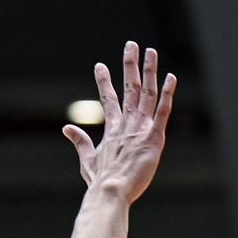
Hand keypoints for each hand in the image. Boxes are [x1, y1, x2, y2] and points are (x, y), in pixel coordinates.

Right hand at [63, 41, 175, 202]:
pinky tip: (171, 77)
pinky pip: (162, 112)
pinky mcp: (153, 138)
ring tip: (150, 51)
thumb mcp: (87, 160)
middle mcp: (126, 125)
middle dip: (129, 65)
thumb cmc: (100, 182)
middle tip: (130, 45)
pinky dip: (167, 94)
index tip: (100, 66)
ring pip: (146, 94)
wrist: (110, 192)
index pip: (108, 99)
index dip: (104, 82)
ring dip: (148, 71)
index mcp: (112, 130)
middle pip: (129, 88)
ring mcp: (140, 130)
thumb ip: (80, 141)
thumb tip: (66, 128)